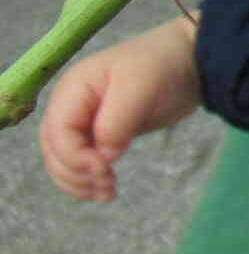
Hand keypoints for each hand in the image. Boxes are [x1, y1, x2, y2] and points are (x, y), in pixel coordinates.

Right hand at [39, 17, 200, 200]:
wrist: (189, 60)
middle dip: (75, 174)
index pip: (58, 133)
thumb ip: (117, 122)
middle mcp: (71, 106)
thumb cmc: (163, 64)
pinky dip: (89, 179)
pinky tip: (106, 190)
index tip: (105, 168)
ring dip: (79, 182)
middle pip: (54, 151)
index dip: (75, 157)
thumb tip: (103, 156)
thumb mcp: (140, 87)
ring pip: (64, 162)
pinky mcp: (100, 134)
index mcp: (73, 89)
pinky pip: (83, 162)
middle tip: (108, 184)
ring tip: (108, 193)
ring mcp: (84, 121)